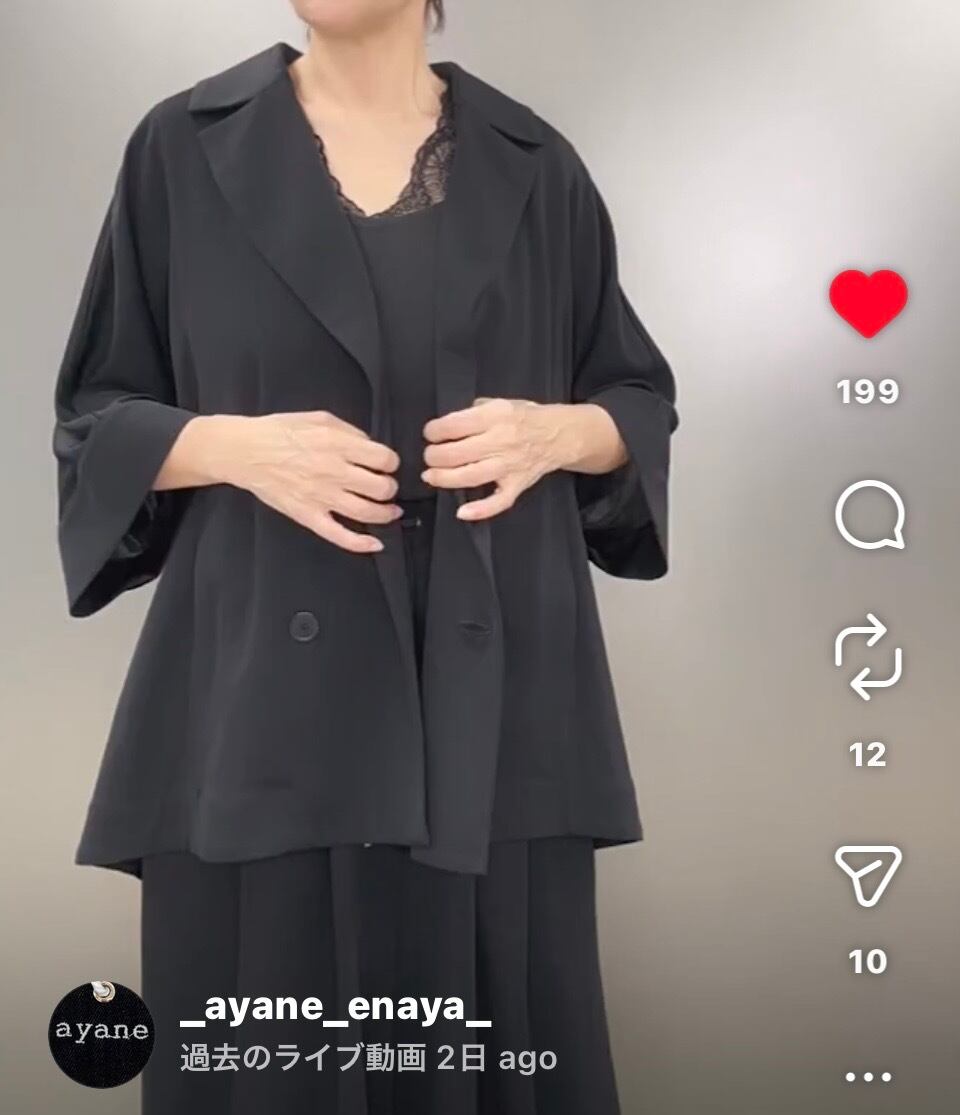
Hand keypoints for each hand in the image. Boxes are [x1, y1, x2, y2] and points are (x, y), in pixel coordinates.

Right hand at [200, 410, 401, 552]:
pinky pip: (339, 535)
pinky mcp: (308, 516)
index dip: (391, 462)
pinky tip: (376, 544)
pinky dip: (362, 544)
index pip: (384, 459)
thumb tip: (372, 447)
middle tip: (385, 486)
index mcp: (337, 445)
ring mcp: (321, 497)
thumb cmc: (280, 431)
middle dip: (390, 487)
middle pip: (381, 487)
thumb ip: (350, 432)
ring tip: (390, 510)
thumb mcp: (320, 418)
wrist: (244, 452)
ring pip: (368, 513)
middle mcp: (333, 472)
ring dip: (386, 513)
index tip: (387, 464)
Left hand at [421, 398, 571, 520]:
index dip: (434, 431)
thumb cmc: (527, 418)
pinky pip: (498, 502)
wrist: (560, 435)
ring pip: (470, 477)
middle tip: (430, 456)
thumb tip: (449, 423)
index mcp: (496, 416)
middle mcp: (502, 441)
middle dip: (434, 456)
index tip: (430, 434)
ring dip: (444, 478)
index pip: (454, 425)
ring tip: (431, 476)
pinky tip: (462, 512)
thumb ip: (474, 411)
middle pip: (456, 453)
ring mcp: (509, 466)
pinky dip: (480, 510)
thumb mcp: (501, 402)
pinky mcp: (517, 485)